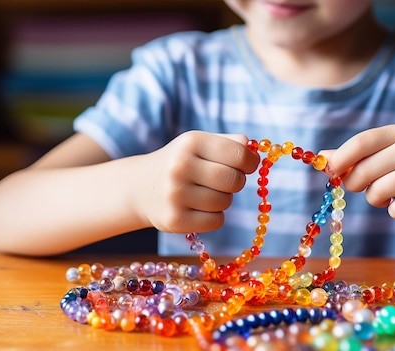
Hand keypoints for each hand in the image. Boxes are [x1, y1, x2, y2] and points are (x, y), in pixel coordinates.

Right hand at [133, 131, 259, 232]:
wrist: (139, 187)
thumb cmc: (181, 163)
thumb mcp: (199, 144)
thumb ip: (230, 142)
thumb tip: (254, 151)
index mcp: (191, 142)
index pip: (239, 154)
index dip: (249, 162)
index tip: (246, 166)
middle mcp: (180, 166)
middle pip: (234, 181)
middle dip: (235, 182)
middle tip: (224, 181)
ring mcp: (175, 194)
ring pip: (225, 202)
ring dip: (222, 200)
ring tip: (204, 193)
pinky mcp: (174, 220)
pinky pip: (216, 221)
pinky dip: (214, 216)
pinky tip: (198, 208)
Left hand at [320, 125, 394, 229]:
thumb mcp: (389, 156)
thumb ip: (355, 156)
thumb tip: (320, 157)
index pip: (361, 143)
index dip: (341, 159)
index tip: (330, 172)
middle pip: (363, 172)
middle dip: (357, 185)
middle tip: (370, 187)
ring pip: (376, 193)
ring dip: (379, 200)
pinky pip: (394, 211)